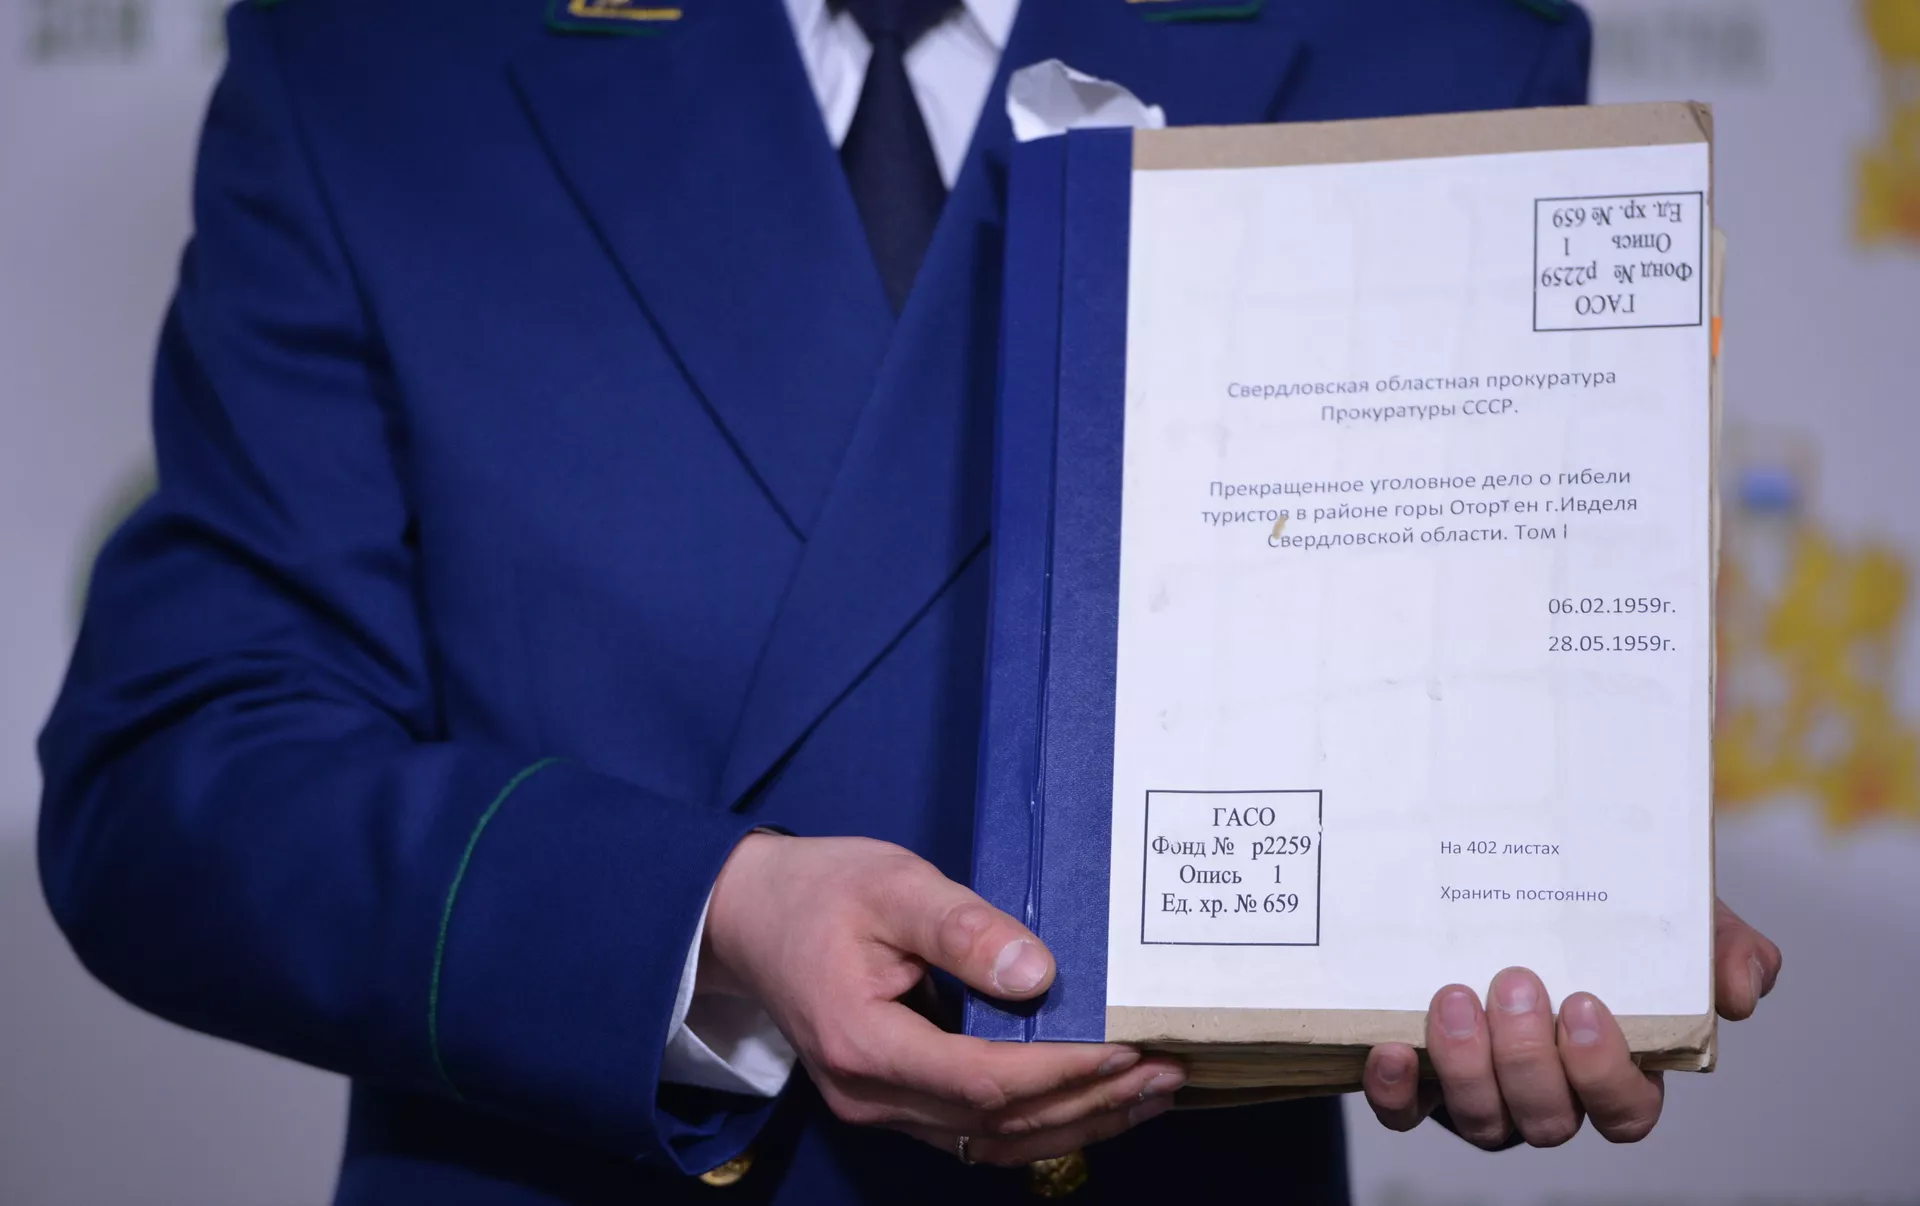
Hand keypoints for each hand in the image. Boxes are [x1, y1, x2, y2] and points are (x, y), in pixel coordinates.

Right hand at [701, 834, 1185, 1164]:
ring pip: (994, 1140)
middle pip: (999, 1124)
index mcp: (865, 1044)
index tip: (1129, 1047)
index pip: (984, 1080)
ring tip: (1151, 1093)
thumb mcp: (891, 885)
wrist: (749, 917)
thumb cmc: (820, 892)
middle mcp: (871, 1095)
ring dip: (1077, 1123)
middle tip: (1167, 1072)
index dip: (1063, 1071)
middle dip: (1090, 1103)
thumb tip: (1039, 974)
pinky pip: (977, 1131)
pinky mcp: (895, 1102)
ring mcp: (880, 1108)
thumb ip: (963, 929)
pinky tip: (1092, 1101)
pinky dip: (1041, 1121)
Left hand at [1361, 897, 1781, 1147]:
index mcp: (1616, 1069)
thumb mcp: (1675, 914)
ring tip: (1453, 997)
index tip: (1583, 1005)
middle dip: (1527, 1061)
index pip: (1626, 1113)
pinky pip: (1405, 1112)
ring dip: (1466, 1068)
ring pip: (1481, 1121)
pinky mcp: (1421, 1080)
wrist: (1510, 876)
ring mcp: (1483, 1091)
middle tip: (1513, 984)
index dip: (1605, 1075)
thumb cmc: (1605, 911)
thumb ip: (1724, 946)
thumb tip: (1742, 991)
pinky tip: (1391, 1047)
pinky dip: (1395, 1090)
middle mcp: (1550, 1093)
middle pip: (1548, 1121)